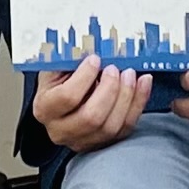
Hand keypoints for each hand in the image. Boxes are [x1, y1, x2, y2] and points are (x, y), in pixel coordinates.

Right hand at [31, 50, 152, 152]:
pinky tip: (142, 83)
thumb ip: (71, 60)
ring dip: (126, 96)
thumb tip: (95, 46)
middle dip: (109, 89)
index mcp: (45, 108)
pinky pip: (126, 127)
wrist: (63, 101)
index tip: (95, 59)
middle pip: (91, 117)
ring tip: (130, 73)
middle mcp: (62, 130)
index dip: (85, 77)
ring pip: (111, 126)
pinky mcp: (104, 142)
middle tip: (115, 68)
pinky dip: (138, 103)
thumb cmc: (60, 81)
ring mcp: (84, 141)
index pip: (67, 97)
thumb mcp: (57, 67)